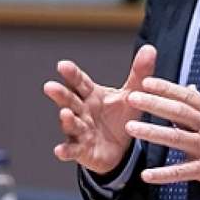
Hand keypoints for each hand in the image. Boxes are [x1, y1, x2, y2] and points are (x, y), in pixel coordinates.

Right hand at [43, 45, 156, 173]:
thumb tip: (150, 48)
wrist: (120, 148)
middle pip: (70, 100)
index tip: (62, 65)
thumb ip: (139, 73)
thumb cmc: (119, 117)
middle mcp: (81, 111)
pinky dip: (66, 151)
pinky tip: (60, 151)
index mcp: (91, 95)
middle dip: (61, 94)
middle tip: (50, 86)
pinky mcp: (81, 150)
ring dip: (66, 120)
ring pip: (71, 124)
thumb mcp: (131, 95)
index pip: (80, 82)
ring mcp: (79, 130)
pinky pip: (72, 150)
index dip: (71, 74)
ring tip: (64, 114)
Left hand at [124, 77, 199, 194]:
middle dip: (153, 104)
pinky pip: (182, 172)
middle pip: (178, 112)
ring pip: (176, 138)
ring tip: (131, 129)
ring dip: (152, 133)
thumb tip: (189, 88)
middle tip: (132, 99)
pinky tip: (147, 175)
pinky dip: (164, 174)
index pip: (185, 96)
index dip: (166, 88)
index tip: (146, 82)